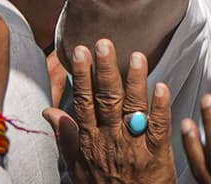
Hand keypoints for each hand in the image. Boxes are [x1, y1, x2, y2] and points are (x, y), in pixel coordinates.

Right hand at [43, 39, 175, 183]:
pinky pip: (159, 128)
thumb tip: (49, 111)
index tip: (81, 51)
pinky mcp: (157, 156)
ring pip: (134, 109)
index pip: (84, 102)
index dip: (83, 76)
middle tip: (105, 44)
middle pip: (108, 100)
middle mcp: (111, 140)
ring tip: (137, 56)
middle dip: (106, 70)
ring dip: (135, 81)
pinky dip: (160, 108)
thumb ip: (66, 136)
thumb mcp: (77, 166)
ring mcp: (134, 147)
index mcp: (90, 140)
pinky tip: (161, 87)